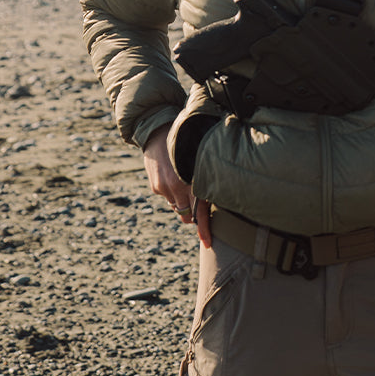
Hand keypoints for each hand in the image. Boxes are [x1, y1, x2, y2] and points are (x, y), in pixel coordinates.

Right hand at [142, 124, 210, 243]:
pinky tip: (175, 177)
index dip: (204, 228)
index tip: (208, 243)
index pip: (200, 210)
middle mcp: (178, 186)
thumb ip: (206, 175)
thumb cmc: (186, 141)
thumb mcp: (199, 155)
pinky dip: (173, 193)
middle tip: (199, 211)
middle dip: (193, 216)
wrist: (157, 132)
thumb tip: (218, 192)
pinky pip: (168, 198)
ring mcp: (165, 188)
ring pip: (178, 207)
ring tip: (185, 185)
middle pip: (188, 214)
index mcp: (193, 178)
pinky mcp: (156, 188)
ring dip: (183, 203)